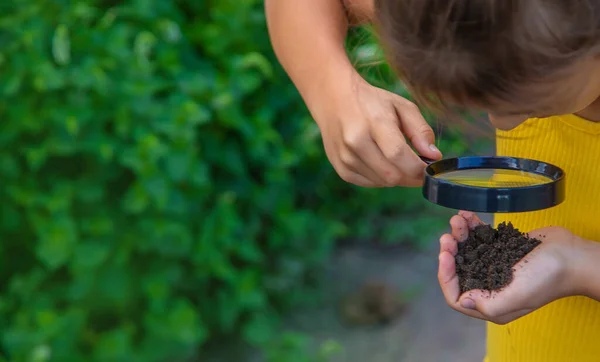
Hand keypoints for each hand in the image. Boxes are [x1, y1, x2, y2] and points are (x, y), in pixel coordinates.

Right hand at [308, 73, 441, 186]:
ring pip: (382, 182)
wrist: (333, 98)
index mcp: (374, 123)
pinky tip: (381, 162)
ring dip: (396, 177)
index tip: (430, 168)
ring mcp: (345, 157)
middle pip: (392, 176)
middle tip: (418, 168)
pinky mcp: (340, 168)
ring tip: (397, 159)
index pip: (400, 156)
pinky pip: (369, 183)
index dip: (419, 169)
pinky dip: (381, 177)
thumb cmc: (372, 102)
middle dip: (411, 177)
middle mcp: (356, 142)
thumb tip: (434, 156)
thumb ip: (421, 130)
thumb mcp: (401, 106)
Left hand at [438, 211, 581, 324]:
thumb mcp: (518, 295)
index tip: (446, 255)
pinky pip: (479, 238)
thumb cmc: (548, 277)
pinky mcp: (501, 248)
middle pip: (458, 271)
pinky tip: (466, 215)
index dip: (446, 276)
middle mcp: (490, 287)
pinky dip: (471, 226)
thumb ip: (488, 304)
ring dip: (459, 235)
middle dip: (450, 253)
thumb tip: (463, 299)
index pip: (456, 296)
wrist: (572, 255)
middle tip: (448, 236)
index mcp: (492, 304)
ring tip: (458, 220)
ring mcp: (495, 266)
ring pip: (466, 251)